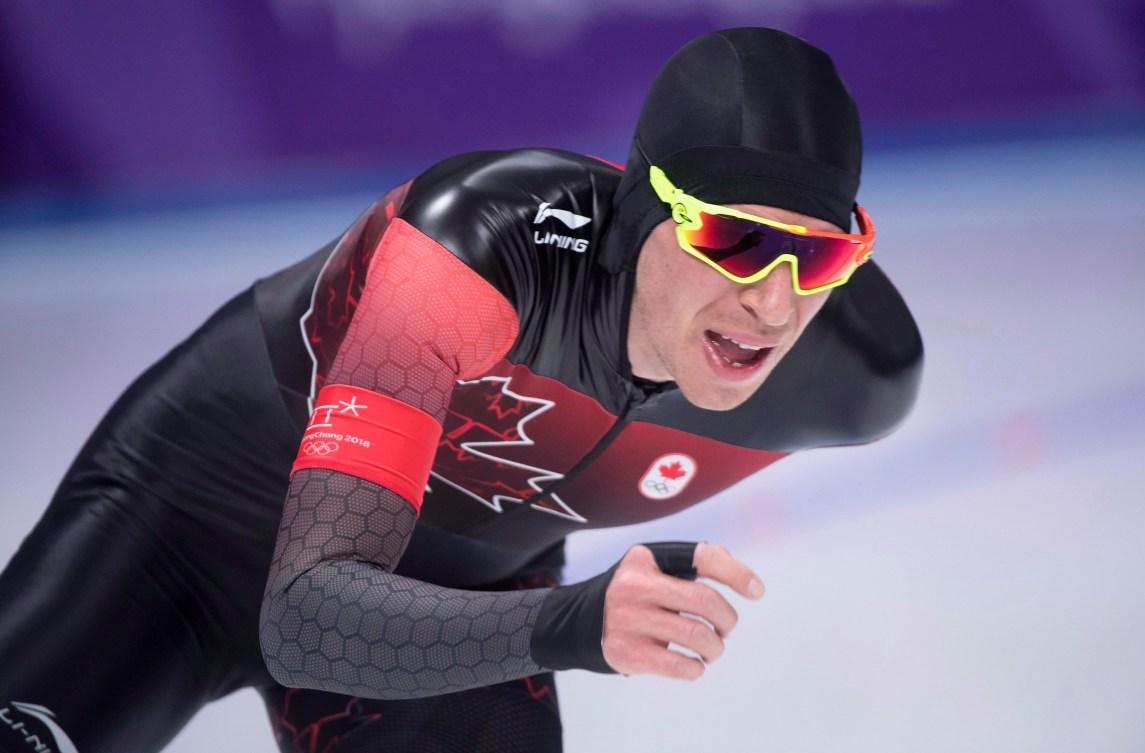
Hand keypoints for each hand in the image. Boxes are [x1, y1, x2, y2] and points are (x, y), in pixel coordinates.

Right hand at [601, 542, 764, 678]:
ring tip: (712, 649)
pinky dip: (695, 668)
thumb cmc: (637, 593)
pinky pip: (678, 666)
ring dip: (715, 647)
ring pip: (696, 636)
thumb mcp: (655, 568)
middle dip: (727, 619)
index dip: (736, 573)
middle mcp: (634, 586)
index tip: (757, 591)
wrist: (582, 622)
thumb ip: (695, 564)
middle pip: (704, 600)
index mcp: (646, 558)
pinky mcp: (626, 652)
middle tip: (726, 629)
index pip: (701, 556)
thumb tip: (745, 579)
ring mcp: (628, 620)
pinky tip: (694, 665)